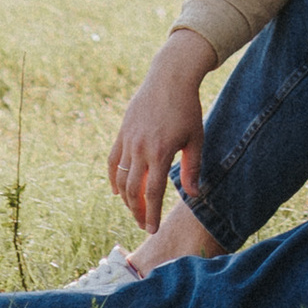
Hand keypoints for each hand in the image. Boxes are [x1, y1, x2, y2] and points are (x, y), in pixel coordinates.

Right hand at [109, 32, 213, 235]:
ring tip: (134, 210)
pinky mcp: (122, 132)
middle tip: (144, 224)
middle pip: (133, 190)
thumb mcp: (196, 138)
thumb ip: (192, 168)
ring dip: (126, 198)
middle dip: (138, 211)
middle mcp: (140, 149)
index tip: (152, 230)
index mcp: (160, 152)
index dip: (152, 214)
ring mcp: (128, 140)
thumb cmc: (187, 108)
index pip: (153, 193)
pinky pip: (112, 160)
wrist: (170, 77)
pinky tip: (117, 190)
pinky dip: (113, 178)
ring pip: (120, 178)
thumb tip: (194, 195)